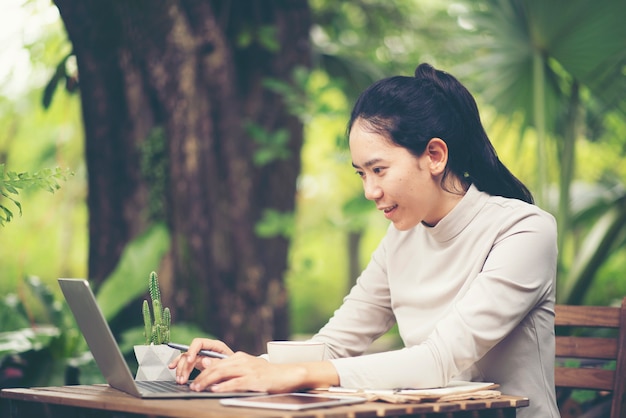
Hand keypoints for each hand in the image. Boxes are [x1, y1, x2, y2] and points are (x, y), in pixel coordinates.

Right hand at [168, 338, 232, 384]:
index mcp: (215, 346)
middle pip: (190, 352)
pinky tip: (172, 367)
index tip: (190, 360)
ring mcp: (201, 355)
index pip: (199, 343)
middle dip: (184, 365)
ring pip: (186, 358)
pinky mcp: (198, 362)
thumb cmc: (236, 368)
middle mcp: (207, 349)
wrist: (238, 374)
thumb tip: (203, 360)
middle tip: (183, 378)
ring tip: (180, 380)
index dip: (192, 350)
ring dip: (181, 368)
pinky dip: (179, 365)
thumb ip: (216, 363)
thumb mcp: (228, 365)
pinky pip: (185, 362)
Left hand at [187, 352, 309, 392]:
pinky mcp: (254, 380)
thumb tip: (213, 370)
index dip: (202, 370)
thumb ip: (232, 370)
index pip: (216, 362)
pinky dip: (224, 386)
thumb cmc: (268, 375)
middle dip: (201, 376)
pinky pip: (235, 382)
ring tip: (198, 388)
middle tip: (191, 385)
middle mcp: (242, 361)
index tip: (193, 379)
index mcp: (239, 357)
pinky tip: (215, 390)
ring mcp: (248, 369)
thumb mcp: (248, 369)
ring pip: (223, 373)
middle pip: (216, 367)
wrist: (288, 374)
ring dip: (208, 381)